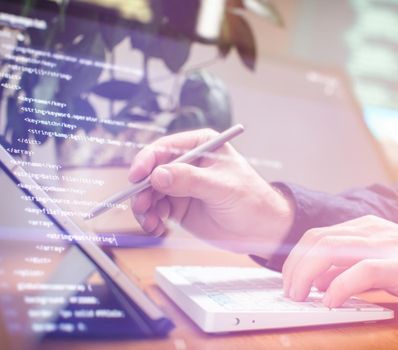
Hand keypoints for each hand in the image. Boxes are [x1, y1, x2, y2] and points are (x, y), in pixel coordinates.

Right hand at [128, 128, 293, 257]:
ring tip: (151, 223)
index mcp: (200, 146)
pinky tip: (158, 228)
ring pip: (149, 192)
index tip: (137, 177)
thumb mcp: (222, 187)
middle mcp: (187, 163)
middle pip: (151, 170)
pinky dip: (151, 219)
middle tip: (142, 206)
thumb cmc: (251, 200)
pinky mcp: (178, 205)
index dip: (147, 160)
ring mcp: (181, 185)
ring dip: (144, 207)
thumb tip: (158, 175)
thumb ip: (190, 180)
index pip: (165, 147)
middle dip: (142, 189)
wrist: (260, 230)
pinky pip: (155, 209)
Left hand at [282, 215, 397, 312]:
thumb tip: (317, 280)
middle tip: (289, 291)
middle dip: (294, 266)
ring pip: (330, 250)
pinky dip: (339, 286)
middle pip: (316, 240)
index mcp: (362, 227)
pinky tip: (330, 301)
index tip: (287, 279)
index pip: (316, 235)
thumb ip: (346, 268)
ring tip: (300, 296)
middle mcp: (369, 230)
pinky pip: (360, 271)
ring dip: (306, 274)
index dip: (295, 258)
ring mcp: (384, 245)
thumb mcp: (376, 262)